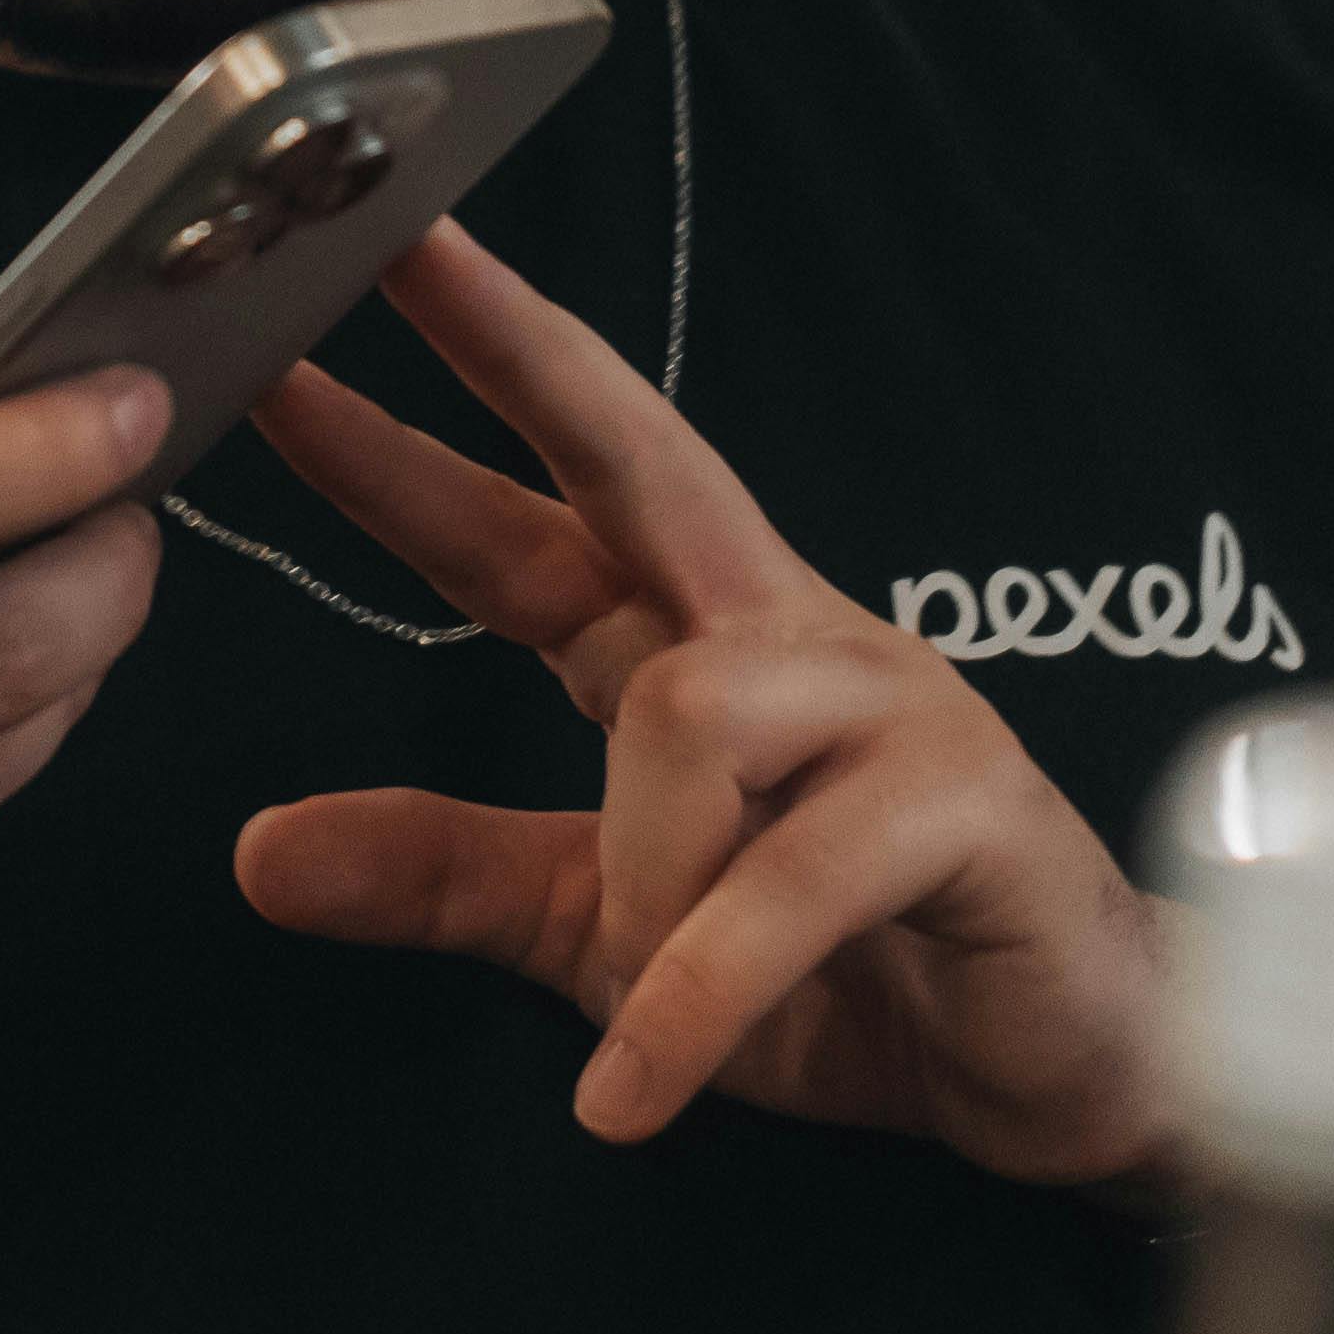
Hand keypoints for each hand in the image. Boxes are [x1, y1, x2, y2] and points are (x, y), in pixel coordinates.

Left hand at [232, 226, 1176, 1185]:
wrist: (1077, 1079)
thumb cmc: (858, 980)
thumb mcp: (610, 934)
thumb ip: (451, 878)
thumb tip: (256, 852)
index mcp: (696, 648)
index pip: (533, 512)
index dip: (412, 432)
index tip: (290, 340)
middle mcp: (788, 637)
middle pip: (638, 459)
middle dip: (518, 347)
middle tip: (405, 250)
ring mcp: (887, 703)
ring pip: (685, 713)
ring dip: (639, 881)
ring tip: (641, 1002)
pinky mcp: (965, 800)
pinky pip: (786, 876)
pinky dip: (695, 992)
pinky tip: (637, 1084)